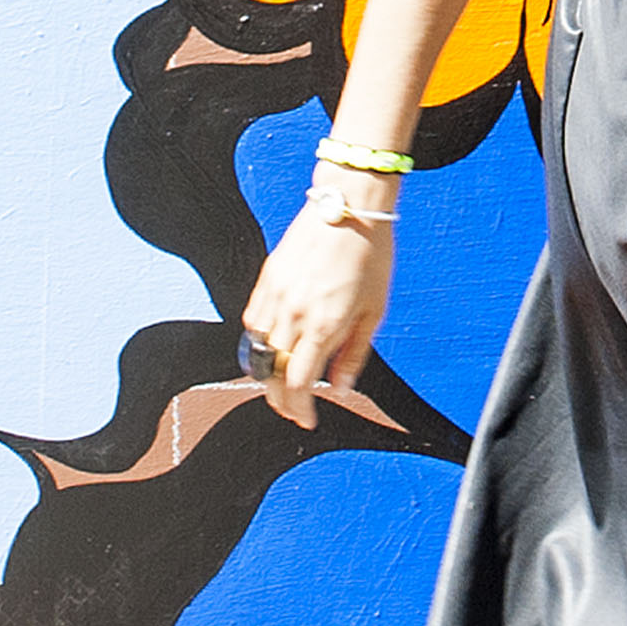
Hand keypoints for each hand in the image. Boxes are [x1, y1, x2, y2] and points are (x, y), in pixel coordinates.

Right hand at [238, 195, 392, 427]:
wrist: (350, 206)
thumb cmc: (371, 256)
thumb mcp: (374, 311)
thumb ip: (354, 353)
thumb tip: (341, 387)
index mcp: (323, 325)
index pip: (297, 384)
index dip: (299, 410)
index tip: (308, 419)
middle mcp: (293, 314)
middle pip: (272, 374)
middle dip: (280, 401)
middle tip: (294, 410)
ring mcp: (275, 295)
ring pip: (257, 350)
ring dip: (267, 374)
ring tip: (282, 382)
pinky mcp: (266, 279)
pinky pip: (251, 322)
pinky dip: (258, 342)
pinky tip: (273, 347)